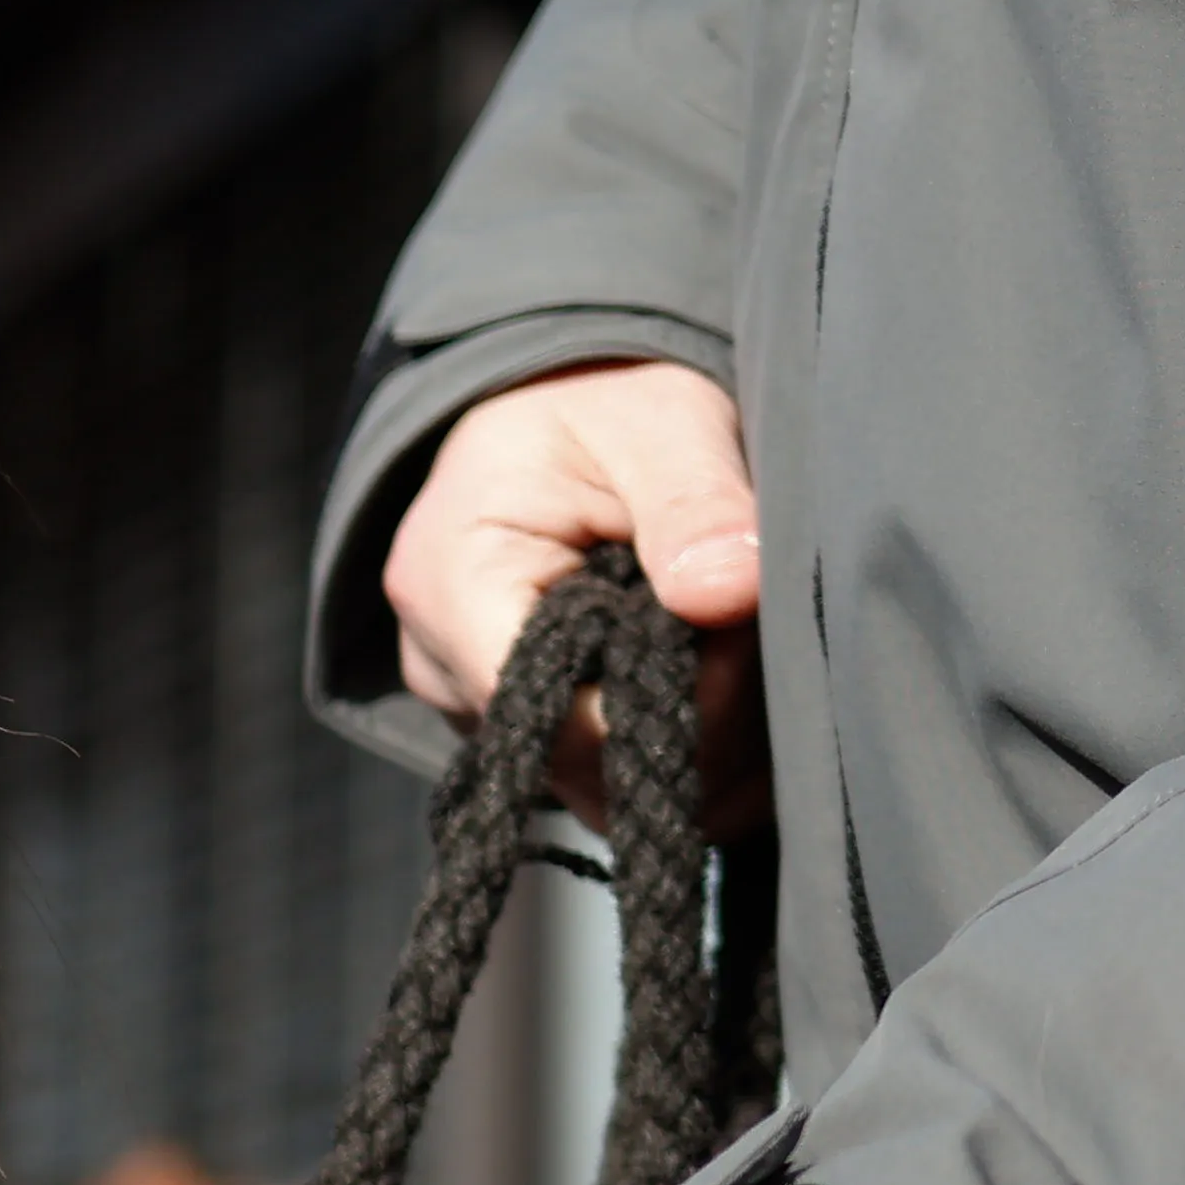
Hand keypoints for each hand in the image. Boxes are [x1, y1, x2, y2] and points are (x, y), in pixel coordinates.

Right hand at [385, 359, 767, 828]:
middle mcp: (437, 667)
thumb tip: (729, 593)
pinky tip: (701, 670)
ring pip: (597, 782)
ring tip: (722, 636)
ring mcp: (467, 706)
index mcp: (451, 586)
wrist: (552, 403)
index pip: (559, 718)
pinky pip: (598, 773)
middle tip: (746, 626)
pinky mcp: (510, 724)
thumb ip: (695, 507)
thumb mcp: (660, 423)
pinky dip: (670, 737)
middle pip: (580, 765)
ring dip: (688, 732)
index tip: (738, 631)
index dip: (670, 702)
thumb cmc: (596, 402)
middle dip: (690, 720)